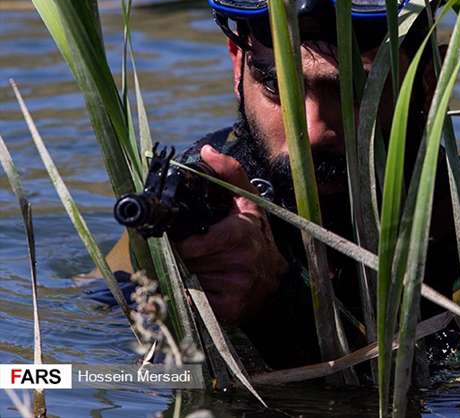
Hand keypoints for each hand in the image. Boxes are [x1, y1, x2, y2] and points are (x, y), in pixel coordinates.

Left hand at [175, 145, 288, 323]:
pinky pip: (194, 302)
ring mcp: (237, 287)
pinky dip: (193, 296)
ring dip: (188, 275)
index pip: (194, 243)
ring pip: (188, 280)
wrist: (276, 281)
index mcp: (242, 232)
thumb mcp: (248, 203)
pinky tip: (208, 288)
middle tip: (194, 256)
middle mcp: (242, 261)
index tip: (182, 241)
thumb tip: (207, 151)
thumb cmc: (256, 237)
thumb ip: (229, 174)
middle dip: (183, 258)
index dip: (184, 243)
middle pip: (187, 262)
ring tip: (203, 270)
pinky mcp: (229, 309)